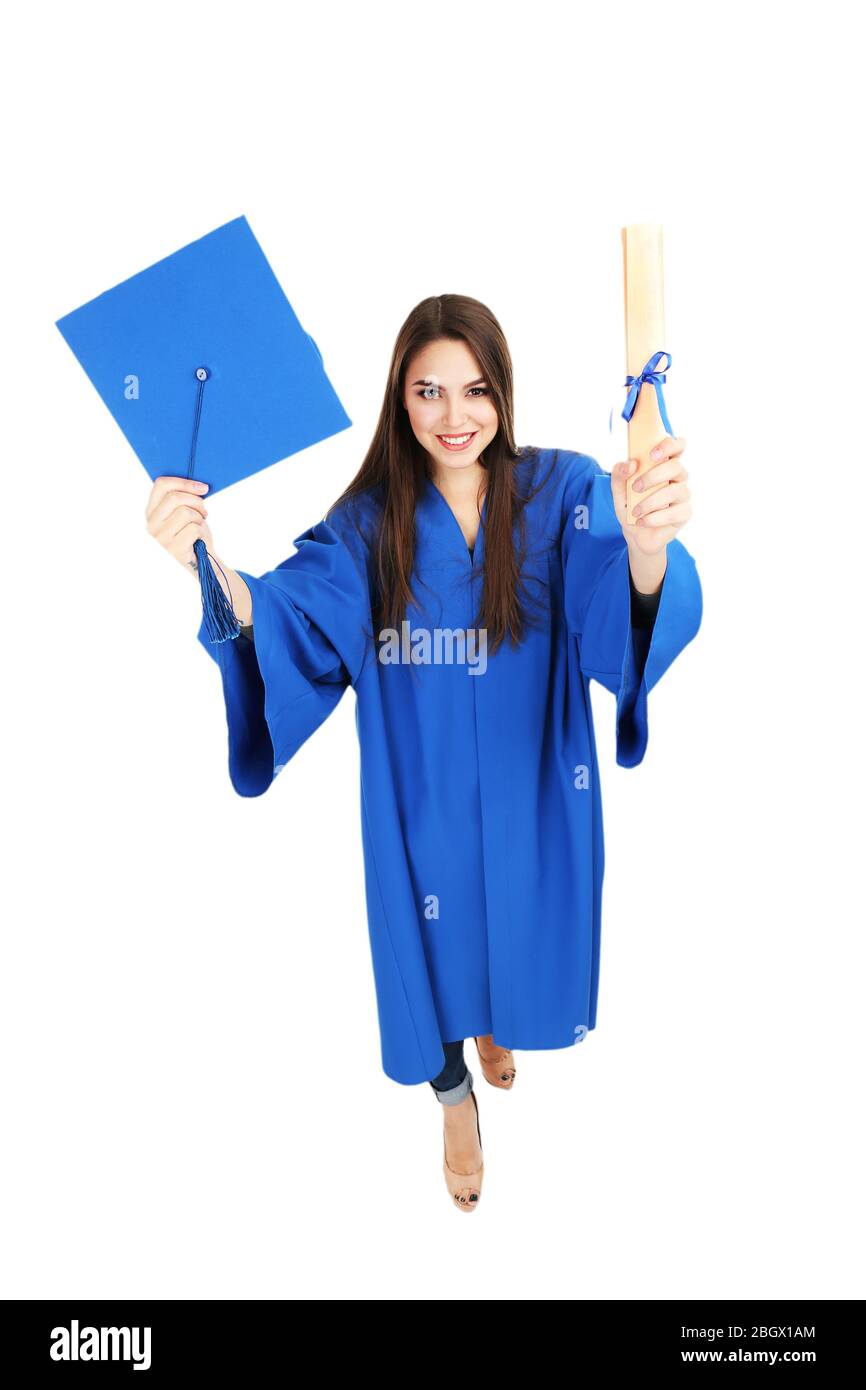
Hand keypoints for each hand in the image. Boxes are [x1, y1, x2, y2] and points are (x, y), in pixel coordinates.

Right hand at [145, 475, 213, 573]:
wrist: (202, 562)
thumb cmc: (193, 535)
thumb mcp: (183, 513)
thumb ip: (182, 499)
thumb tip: (198, 485)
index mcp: (151, 511)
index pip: (161, 485)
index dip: (184, 482)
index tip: (202, 487)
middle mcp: (151, 524)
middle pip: (174, 497)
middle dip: (196, 501)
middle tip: (204, 511)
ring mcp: (160, 538)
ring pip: (185, 513)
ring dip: (199, 518)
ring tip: (199, 525)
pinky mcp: (172, 550)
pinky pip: (193, 529)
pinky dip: (201, 531)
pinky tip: (198, 538)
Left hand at [611, 436, 691, 555]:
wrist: (636, 536)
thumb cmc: (631, 507)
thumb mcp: (618, 492)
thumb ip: (619, 475)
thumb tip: (630, 464)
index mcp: (664, 465)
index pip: (677, 446)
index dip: (669, 445)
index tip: (652, 454)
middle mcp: (678, 477)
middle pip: (676, 466)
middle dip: (653, 476)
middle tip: (635, 487)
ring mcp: (684, 494)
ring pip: (674, 490)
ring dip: (650, 502)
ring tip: (635, 512)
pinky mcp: (685, 513)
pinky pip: (674, 512)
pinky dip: (654, 518)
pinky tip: (642, 522)